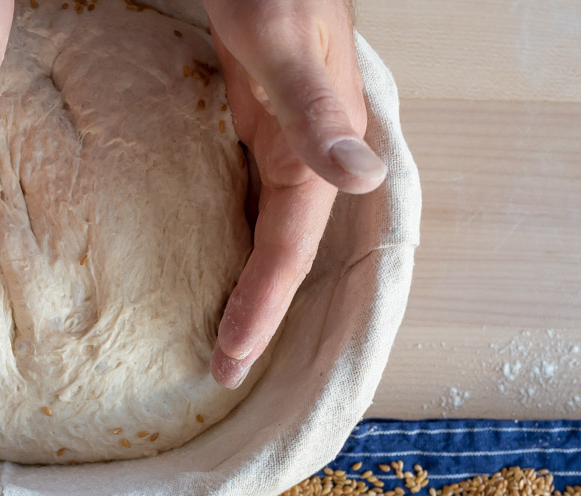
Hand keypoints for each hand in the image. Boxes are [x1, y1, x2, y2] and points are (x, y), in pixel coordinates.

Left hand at [203, 0, 385, 388]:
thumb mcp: (282, 39)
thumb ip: (315, 109)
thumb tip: (363, 181)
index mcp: (319, 145)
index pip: (290, 247)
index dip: (262, 307)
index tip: (230, 360)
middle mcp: (308, 153)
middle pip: (283, 253)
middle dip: (256, 315)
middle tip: (222, 371)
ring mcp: (284, 139)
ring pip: (270, 232)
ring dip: (249, 285)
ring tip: (222, 337)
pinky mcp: (259, 121)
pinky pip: (252, 199)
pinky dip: (238, 240)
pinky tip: (218, 261)